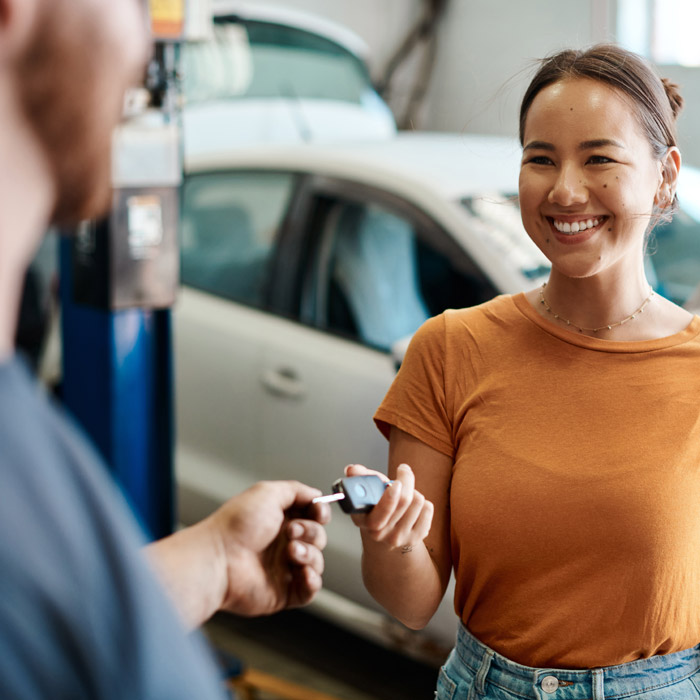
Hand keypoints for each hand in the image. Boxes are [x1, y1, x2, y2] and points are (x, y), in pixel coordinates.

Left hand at [205, 480, 330, 616]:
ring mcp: (283, 567)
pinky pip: (309, 590)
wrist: (219, 559)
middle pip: (318, 537)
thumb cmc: (236, 526)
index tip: (318, 513)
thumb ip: (296, 490)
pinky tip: (303, 572)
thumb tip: (316, 495)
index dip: (320, 513)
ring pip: (316, 561)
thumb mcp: (267, 492)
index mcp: (279, 519)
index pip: (312, 515)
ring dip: (310, 554)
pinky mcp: (283, 591)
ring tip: (291, 552)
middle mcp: (282, 542)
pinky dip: (312, 581)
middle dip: (311, 532)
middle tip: (291, 532)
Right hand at [345, 463, 432, 551]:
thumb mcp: (365, 490)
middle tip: (403, 472)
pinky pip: (428, 510)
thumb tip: (352, 469)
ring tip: (405, 494)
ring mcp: (397, 538)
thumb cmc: (375, 504)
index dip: (390, 497)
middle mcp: (379, 533)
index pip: (380, 511)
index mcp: (363, 520)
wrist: (384, 531)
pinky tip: (413, 507)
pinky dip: (424, 503)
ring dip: (414, 492)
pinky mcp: (415, 539)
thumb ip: (359, 477)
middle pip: (404, 501)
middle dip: (406, 481)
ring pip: (418, 501)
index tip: (395, 484)